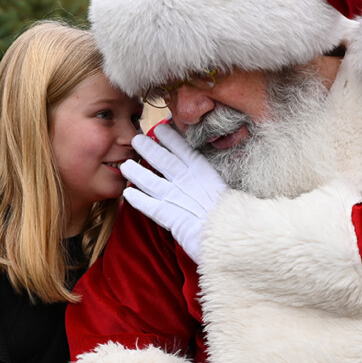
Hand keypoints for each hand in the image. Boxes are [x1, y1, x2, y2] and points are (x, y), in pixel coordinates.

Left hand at [122, 123, 226, 263]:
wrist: (233, 234)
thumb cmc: (236, 216)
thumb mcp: (229, 192)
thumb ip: (217, 183)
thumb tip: (217, 179)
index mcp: (206, 173)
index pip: (185, 151)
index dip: (171, 139)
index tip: (161, 128)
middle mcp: (189, 182)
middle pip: (164, 161)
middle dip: (149, 149)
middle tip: (137, 139)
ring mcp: (178, 198)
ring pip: (151, 181)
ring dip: (137, 173)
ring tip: (126, 165)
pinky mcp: (171, 217)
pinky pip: (150, 206)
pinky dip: (138, 200)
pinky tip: (127, 195)